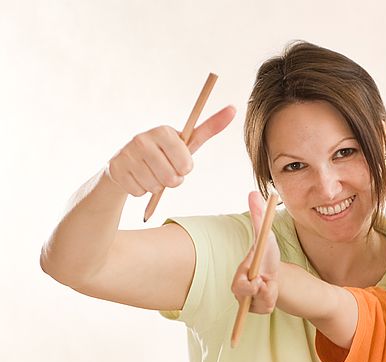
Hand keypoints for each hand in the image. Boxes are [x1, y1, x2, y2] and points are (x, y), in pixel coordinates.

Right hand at [105, 105, 235, 196]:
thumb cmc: (164, 152)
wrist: (126, 162)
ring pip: (156, 187)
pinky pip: (140, 193)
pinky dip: (142, 190)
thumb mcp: (185, 142)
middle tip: (165, 168)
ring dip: (157, 185)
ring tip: (151, 172)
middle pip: (172, 179)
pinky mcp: (116, 170)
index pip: (186, 164)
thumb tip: (234, 109)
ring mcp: (126, 154)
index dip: (185, 168)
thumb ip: (209, 128)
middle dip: (172, 179)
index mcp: (162, 131)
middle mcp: (142, 139)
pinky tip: (138, 177)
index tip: (179, 161)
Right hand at [230, 192, 280, 313]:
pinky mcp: (255, 308)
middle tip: (268, 282)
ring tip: (270, 282)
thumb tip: (254, 193)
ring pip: (262, 305)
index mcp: (240, 273)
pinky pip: (266, 309)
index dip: (250, 286)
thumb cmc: (267, 253)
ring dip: (271, 294)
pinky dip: (272, 300)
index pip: (240, 286)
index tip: (260, 281)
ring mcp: (246, 300)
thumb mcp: (266, 236)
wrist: (275, 270)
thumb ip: (260, 218)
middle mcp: (238, 288)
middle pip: (248, 299)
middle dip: (263, 292)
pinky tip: (270, 290)